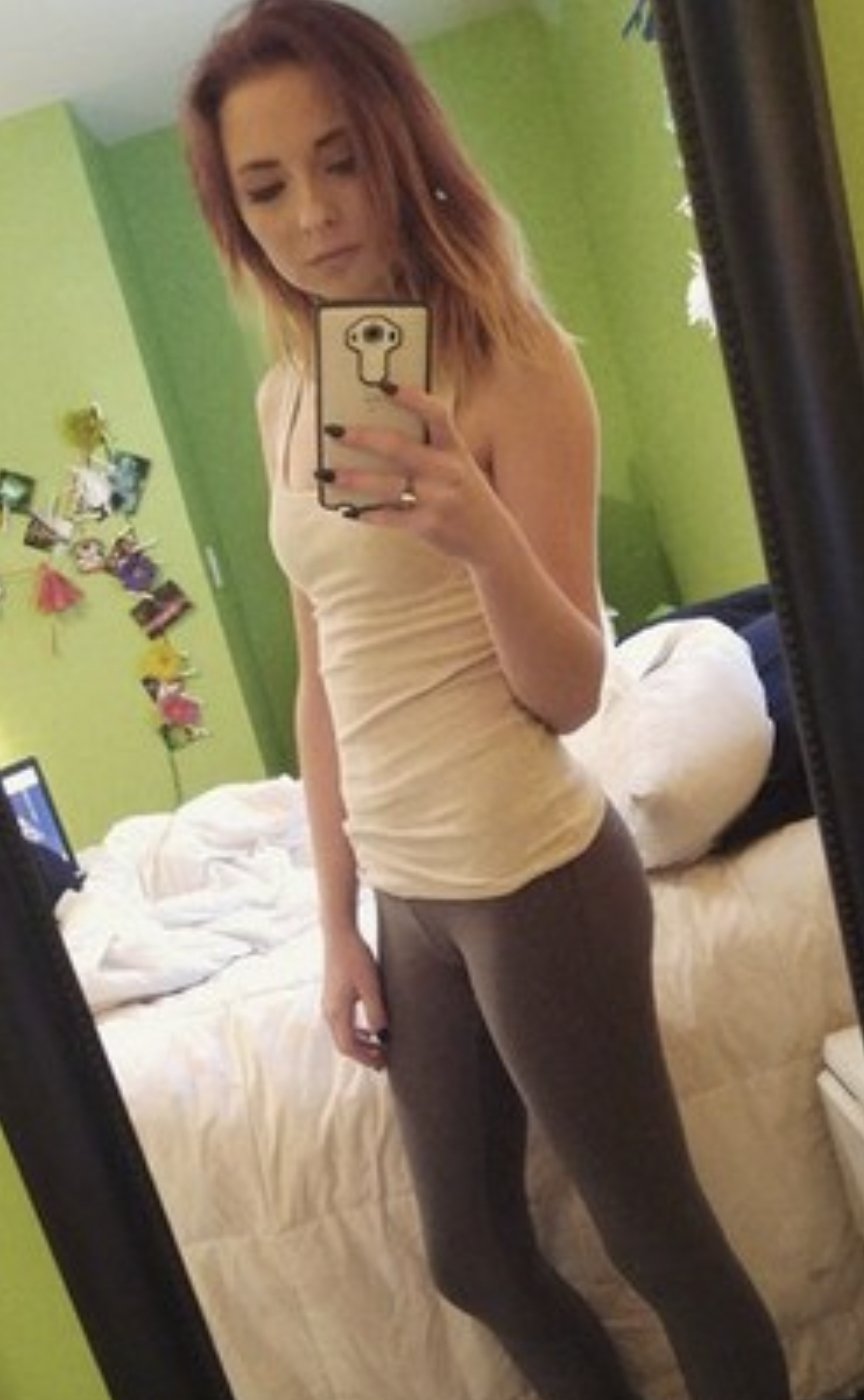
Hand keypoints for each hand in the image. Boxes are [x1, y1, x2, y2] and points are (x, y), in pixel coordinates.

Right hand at [321, 929, 389, 1070]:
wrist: (339, 935)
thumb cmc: (355, 958)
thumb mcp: (370, 985)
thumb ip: (376, 1011)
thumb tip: (382, 1034)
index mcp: (337, 1012)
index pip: (348, 1047)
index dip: (365, 1058)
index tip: (383, 1062)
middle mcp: (329, 1012)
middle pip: (344, 1044)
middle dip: (364, 1054)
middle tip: (384, 1060)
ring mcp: (329, 1004)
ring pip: (343, 1034)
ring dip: (361, 1043)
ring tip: (379, 1047)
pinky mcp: (333, 997)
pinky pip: (343, 1023)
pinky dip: (356, 1031)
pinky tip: (370, 1028)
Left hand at [328, 384, 514, 566]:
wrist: (493, 541)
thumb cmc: (465, 496)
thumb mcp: (458, 466)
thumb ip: (429, 449)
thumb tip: (376, 434)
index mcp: (456, 449)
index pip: (436, 415)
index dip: (411, 397)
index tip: (383, 384)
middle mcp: (448, 471)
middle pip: (400, 447)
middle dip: (363, 437)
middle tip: (333, 430)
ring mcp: (439, 499)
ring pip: (388, 485)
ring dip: (352, 479)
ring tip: (326, 474)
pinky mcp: (429, 526)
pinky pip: (391, 517)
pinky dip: (368, 514)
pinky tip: (348, 510)